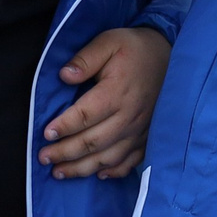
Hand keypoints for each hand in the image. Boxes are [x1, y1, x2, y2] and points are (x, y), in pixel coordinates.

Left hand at [39, 26, 170, 179]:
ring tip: (60, 172)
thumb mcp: (109, 42)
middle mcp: (130, 116)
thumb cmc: (135, 49)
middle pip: (93, 141)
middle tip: (43, 158)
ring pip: (109, 156)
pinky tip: (98, 175)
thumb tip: (64, 75)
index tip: (45, 134)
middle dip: (65, 152)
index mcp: (117, 92)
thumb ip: (86, 58)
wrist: (173, 58)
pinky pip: (132, 161)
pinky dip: (114, 171)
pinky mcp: (148, 136)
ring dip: (83, 168)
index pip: (85, 115)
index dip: (64, 126)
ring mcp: (141, 130)